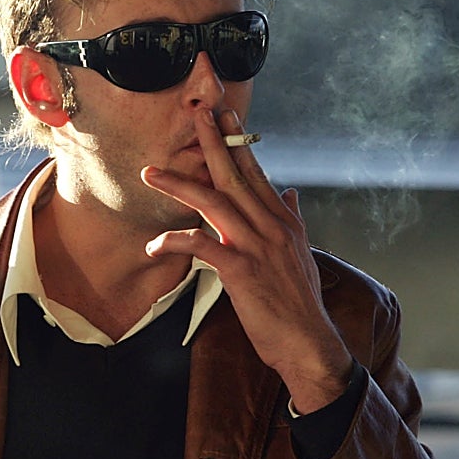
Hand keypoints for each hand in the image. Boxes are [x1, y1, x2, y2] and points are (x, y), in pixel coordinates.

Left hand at [140, 108, 351, 413]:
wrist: (308, 343)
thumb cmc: (297, 303)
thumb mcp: (300, 254)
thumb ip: (292, 220)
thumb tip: (290, 193)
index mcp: (283, 221)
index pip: (257, 172)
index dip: (239, 142)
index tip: (225, 115)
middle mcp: (272, 227)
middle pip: (236, 176)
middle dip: (215, 143)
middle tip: (196, 116)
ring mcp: (257, 247)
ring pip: (214, 203)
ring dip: (179, 185)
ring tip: (150, 173)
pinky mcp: (242, 271)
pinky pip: (202, 246)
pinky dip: (176, 241)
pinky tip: (154, 245)